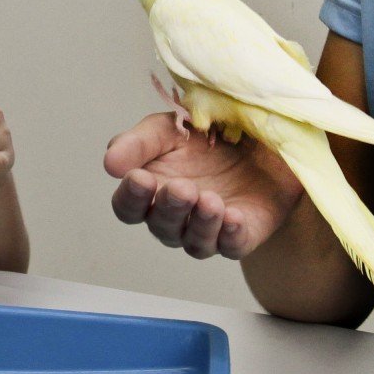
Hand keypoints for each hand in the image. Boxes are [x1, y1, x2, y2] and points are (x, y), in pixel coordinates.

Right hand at [105, 113, 304, 259]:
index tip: (140, 178)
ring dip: (201, 224)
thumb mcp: (170, 127)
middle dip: (170, 208)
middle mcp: (177, 218)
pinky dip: (231, 234)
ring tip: (210, 201)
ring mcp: (209, 230)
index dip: (132, 198)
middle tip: (183, 188)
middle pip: (162, 226)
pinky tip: (233, 217)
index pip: (129, 208)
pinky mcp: (242, 234)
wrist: (264, 135)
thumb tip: (110, 164)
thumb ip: (139, 142)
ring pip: (195, 243)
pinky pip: (233, 246)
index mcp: (152, 192)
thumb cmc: (209, 135)